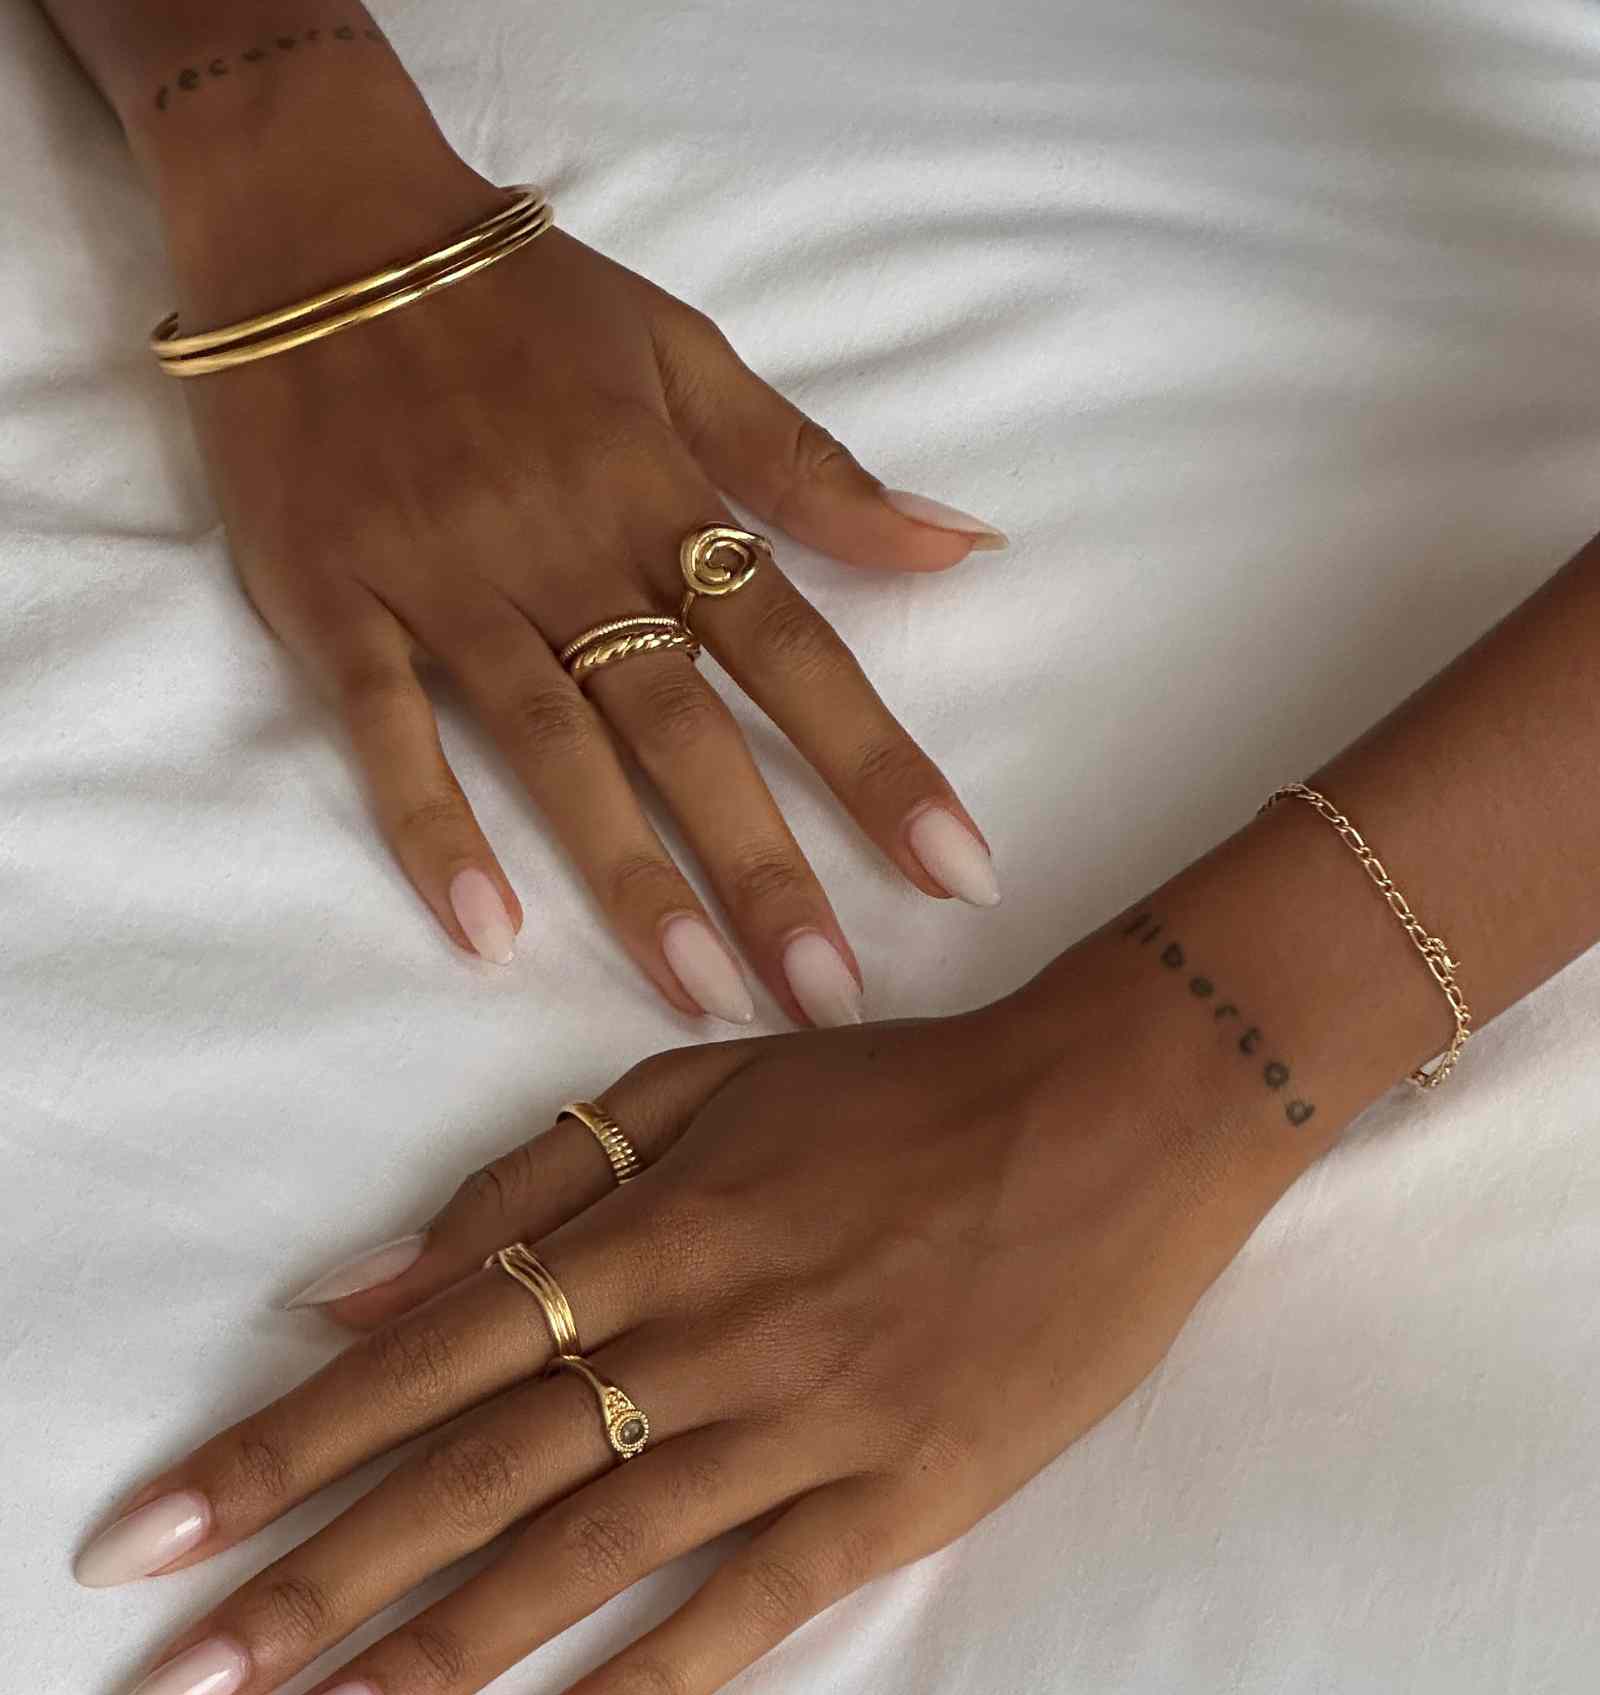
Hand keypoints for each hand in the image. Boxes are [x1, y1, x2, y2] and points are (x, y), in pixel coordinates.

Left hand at [77, 941, 1274, 1694]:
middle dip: (305, 1583)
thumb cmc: (898, 1094)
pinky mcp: (903, 1491)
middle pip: (470, 1473)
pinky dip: (645, 1686)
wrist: (1114, 1111)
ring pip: (586, 1550)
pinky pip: (754, 1601)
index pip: (420, 1357)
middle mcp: (699, 1326)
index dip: (275, 1449)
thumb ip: (529, 1180)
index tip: (150, 1541)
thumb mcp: (704, 1086)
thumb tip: (353, 1283)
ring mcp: (803, 1415)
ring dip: (432, 1655)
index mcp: (644, 1223)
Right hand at [171, 140, 1003, 1024]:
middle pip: (687, 726)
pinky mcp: (337, 599)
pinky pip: (385, 725)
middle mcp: (567, 548)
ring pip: (555, 745)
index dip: (881, 765)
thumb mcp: (683, 354)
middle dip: (767, 865)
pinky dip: (433, 823)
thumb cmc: (520, 300)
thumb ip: (812, 468)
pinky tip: (486, 933)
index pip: (798, 652)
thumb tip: (961, 543)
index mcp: (662, 494)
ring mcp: (448, 580)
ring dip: (630, 875)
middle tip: (833, 995)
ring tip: (703, 995)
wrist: (316, 221)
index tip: (958, 872)